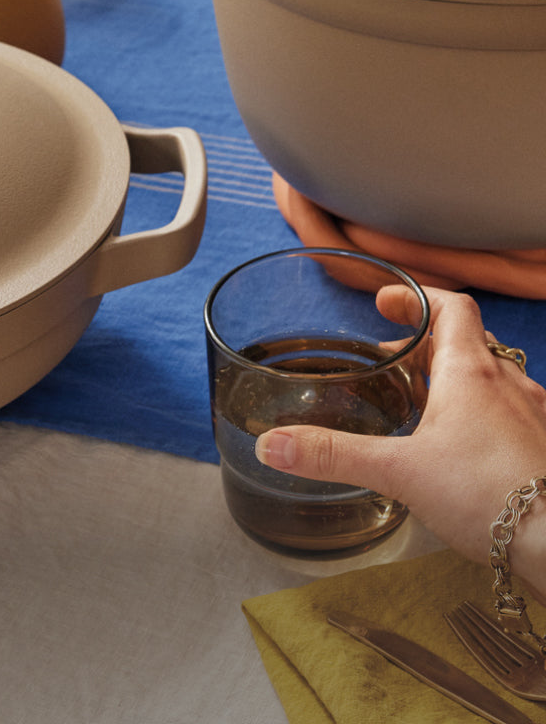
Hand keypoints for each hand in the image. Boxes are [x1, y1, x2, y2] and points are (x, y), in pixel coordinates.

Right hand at [255, 286, 545, 575]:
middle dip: (428, 348)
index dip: (417, 298)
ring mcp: (534, 418)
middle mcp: (510, 384)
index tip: (386, 302)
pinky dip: (484, 424)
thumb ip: (335, 456)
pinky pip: (512, 422)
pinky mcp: (543, 454)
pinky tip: (466, 458)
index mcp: (472, 371)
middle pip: (469, 345)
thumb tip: (273, 445)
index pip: (451, 307)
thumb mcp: (400, 472)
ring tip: (425, 412)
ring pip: (494, 384)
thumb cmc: (489, 494)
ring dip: (458, 387)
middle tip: (393, 362)